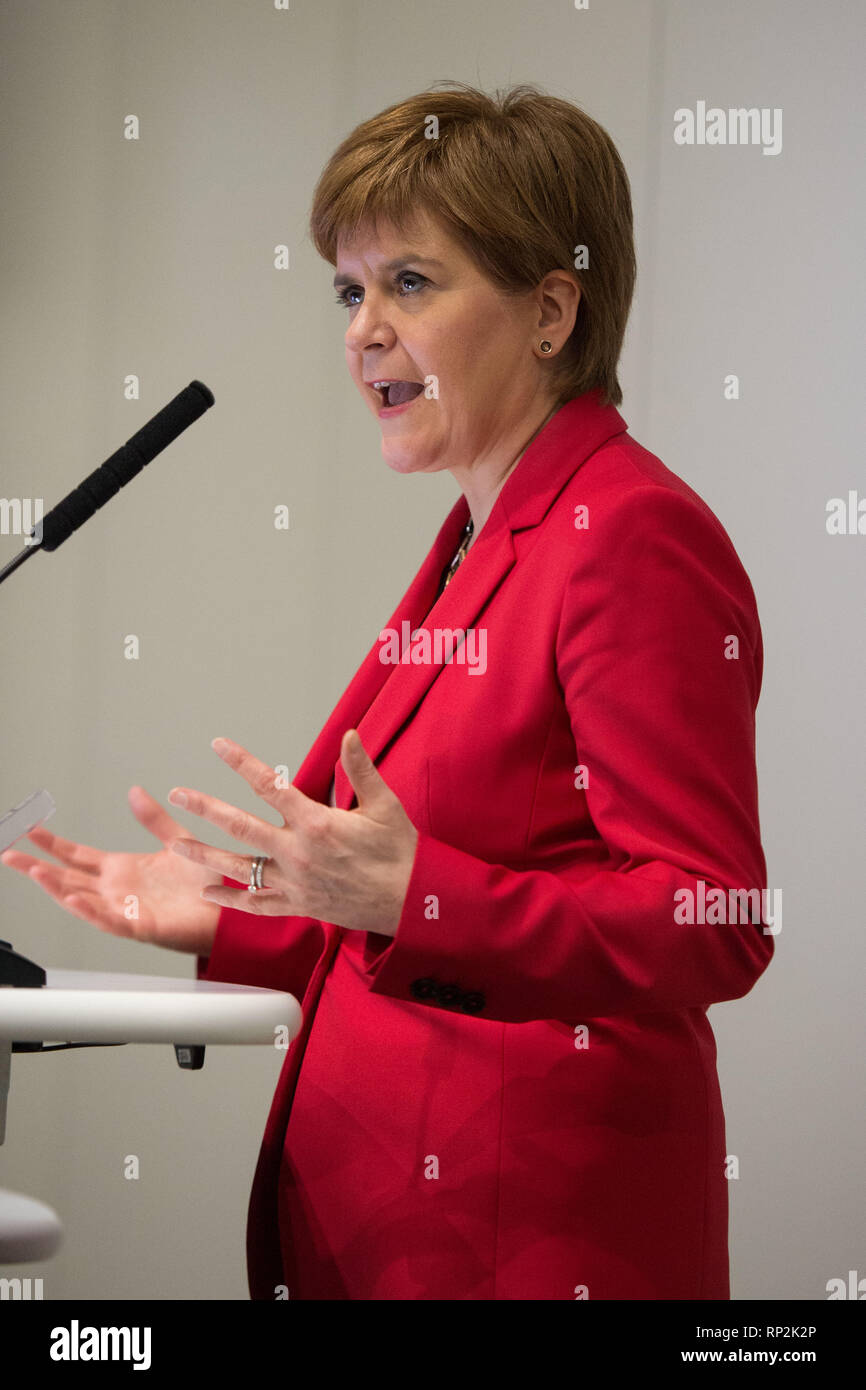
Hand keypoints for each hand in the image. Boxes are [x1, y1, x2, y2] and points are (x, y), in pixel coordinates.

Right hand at [0, 788, 221, 954]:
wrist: (228, 911)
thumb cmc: (204, 885)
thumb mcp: (176, 841)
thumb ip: (154, 820)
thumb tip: (135, 791)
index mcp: (122, 870)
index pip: (77, 856)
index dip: (53, 844)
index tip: (30, 829)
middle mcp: (116, 891)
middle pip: (67, 878)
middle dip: (36, 867)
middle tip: (9, 854)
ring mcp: (125, 910)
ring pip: (81, 900)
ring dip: (56, 887)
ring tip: (35, 872)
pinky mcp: (141, 927)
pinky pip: (110, 920)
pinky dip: (90, 911)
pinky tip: (73, 899)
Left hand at [167, 730, 418, 936]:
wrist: (413, 904)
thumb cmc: (401, 852)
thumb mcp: (385, 805)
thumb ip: (360, 769)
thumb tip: (348, 734)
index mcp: (318, 824)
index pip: (270, 786)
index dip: (241, 762)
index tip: (218, 745)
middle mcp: (299, 854)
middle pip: (241, 827)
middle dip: (205, 809)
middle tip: (178, 795)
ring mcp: (296, 883)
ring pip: (240, 869)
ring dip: (204, 855)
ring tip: (175, 844)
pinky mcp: (299, 907)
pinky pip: (257, 905)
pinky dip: (230, 900)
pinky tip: (207, 893)